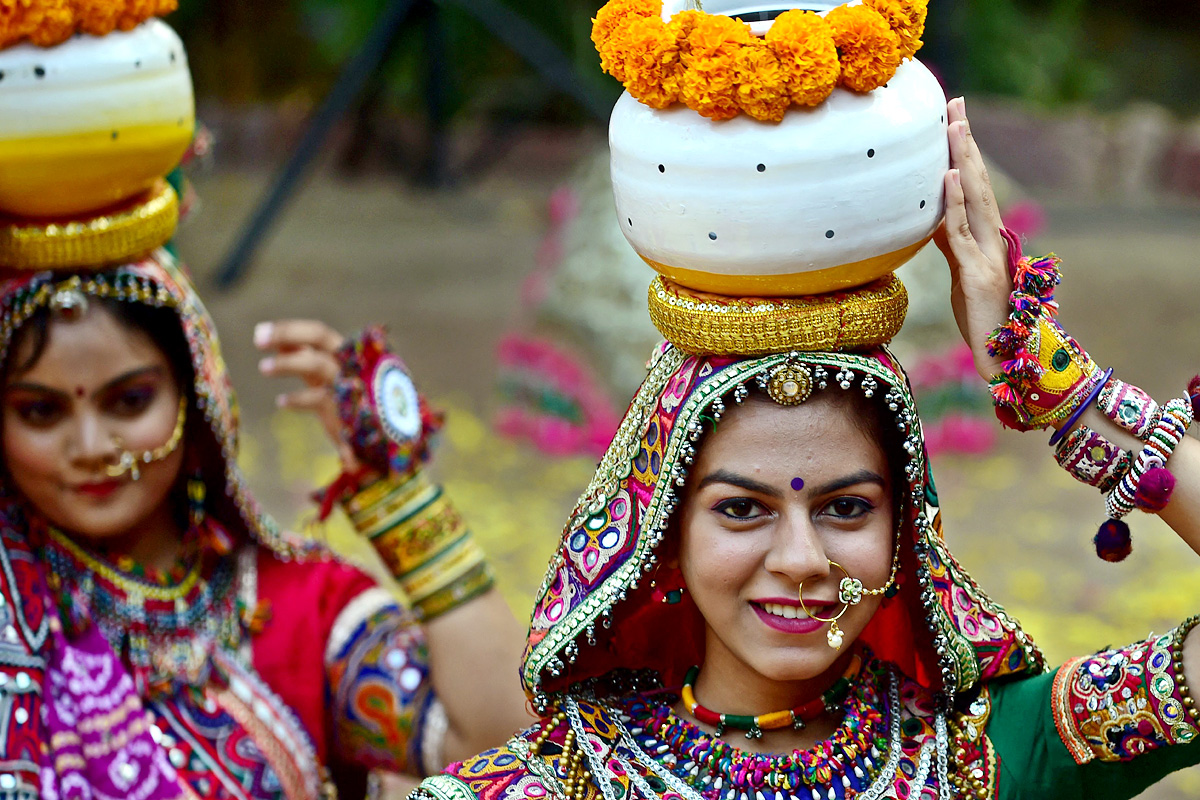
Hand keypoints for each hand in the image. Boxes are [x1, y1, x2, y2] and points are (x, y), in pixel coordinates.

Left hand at [254, 319, 360, 469]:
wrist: (391, 437)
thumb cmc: (357, 403)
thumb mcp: (331, 378)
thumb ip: (308, 359)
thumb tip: (278, 341)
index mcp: (347, 354)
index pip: (317, 332)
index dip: (288, 329)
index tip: (260, 332)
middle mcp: (350, 362)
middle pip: (319, 336)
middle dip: (287, 333)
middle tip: (257, 339)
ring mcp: (351, 383)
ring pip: (317, 363)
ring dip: (288, 363)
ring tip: (263, 367)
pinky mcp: (349, 408)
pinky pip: (319, 399)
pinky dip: (298, 399)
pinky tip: (281, 402)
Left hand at [933, 97, 1011, 380]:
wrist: (1001, 361)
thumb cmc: (982, 321)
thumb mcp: (962, 274)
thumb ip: (952, 245)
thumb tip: (934, 221)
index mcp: (985, 239)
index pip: (974, 185)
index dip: (965, 151)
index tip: (954, 117)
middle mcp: (990, 240)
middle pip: (978, 180)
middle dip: (965, 140)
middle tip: (955, 102)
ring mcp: (985, 255)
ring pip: (974, 198)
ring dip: (963, 159)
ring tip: (953, 124)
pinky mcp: (975, 275)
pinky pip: (960, 233)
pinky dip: (956, 203)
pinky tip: (951, 176)